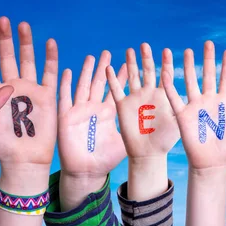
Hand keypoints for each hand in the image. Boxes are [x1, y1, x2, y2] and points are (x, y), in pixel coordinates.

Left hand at [0, 17, 57, 165]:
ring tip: (22, 25)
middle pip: (9, 57)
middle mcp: (13, 86)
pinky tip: (48, 42)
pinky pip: (50, 73)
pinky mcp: (47, 95)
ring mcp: (31, 89)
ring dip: (26, 43)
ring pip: (28, 60)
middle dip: (5, 39)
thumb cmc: (1, 145)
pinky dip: (50, 58)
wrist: (23, 159)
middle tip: (2, 20)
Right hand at [58, 51, 127, 178]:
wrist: (87, 172)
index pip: (118, 88)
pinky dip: (65, 85)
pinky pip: (66, 98)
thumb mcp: (126, 141)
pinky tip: (67, 71)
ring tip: (92, 57)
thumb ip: (138, 129)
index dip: (124, 74)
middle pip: (101, 82)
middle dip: (105, 67)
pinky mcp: (68, 117)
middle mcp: (96, 108)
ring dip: (87, 72)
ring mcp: (81, 111)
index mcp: (111, 112)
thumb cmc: (107, 160)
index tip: (130, 59)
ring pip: (84, 86)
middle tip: (110, 52)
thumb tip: (159, 120)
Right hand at [106, 44, 180, 157]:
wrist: (148, 152)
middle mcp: (148, 94)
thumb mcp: (176, 121)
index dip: (165, 62)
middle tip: (144, 44)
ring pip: (131, 76)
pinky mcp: (122, 106)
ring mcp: (134, 99)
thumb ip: (176, 105)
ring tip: (129, 50)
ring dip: (130, 64)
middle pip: (146, 71)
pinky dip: (113, 80)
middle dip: (146, 57)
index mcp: (162, 95)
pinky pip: (116, 90)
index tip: (166, 50)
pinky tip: (108, 68)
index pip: (164, 74)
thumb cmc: (165, 139)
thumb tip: (181, 90)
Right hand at [161, 41, 225, 168]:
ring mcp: (195, 107)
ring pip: (191, 82)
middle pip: (208, 75)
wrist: (211, 164)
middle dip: (207, 60)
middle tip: (207, 44)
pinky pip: (175, 98)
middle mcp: (209, 101)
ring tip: (187, 52)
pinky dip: (170, 87)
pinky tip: (167, 73)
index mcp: (224, 103)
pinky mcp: (183, 115)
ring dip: (189, 67)